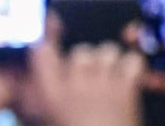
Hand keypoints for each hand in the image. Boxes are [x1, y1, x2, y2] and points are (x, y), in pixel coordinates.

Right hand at [28, 36, 144, 125]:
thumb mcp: (48, 120)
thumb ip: (38, 105)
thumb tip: (30, 91)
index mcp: (50, 97)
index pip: (42, 54)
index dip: (49, 47)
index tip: (51, 47)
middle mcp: (75, 86)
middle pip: (81, 51)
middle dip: (87, 60)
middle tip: (90, 78)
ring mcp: (103, 85)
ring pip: (108, 51)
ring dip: (111, 61)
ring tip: (110, 78)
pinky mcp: (127, 89)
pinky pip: (133, 60)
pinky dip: (134, 67)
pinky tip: (130, 80)